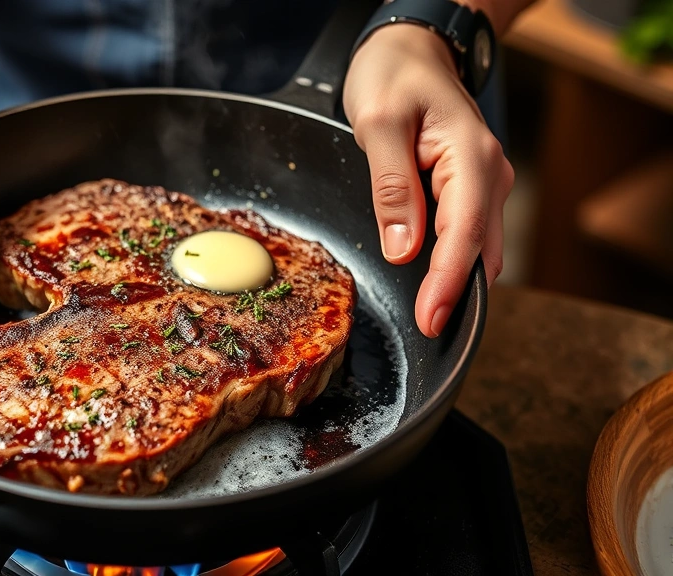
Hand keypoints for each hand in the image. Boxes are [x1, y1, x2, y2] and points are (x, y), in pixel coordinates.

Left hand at [342, 24, 513, 337]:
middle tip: (427, 331)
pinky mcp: (466, 191)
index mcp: (469, 157)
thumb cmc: (394, 76)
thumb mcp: (379, 124)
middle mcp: (486, 175)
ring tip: (427, 315)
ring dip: (456, 281)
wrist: (410, 50)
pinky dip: (452, 262)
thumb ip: (391, 186)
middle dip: (456, 293)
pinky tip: (430, 283)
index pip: (463, 234)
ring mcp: (480, 184)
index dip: (448, 283)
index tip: (431, 320)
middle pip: (479, 249)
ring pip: (476, 246)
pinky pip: (464, 235)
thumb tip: (403, 248)